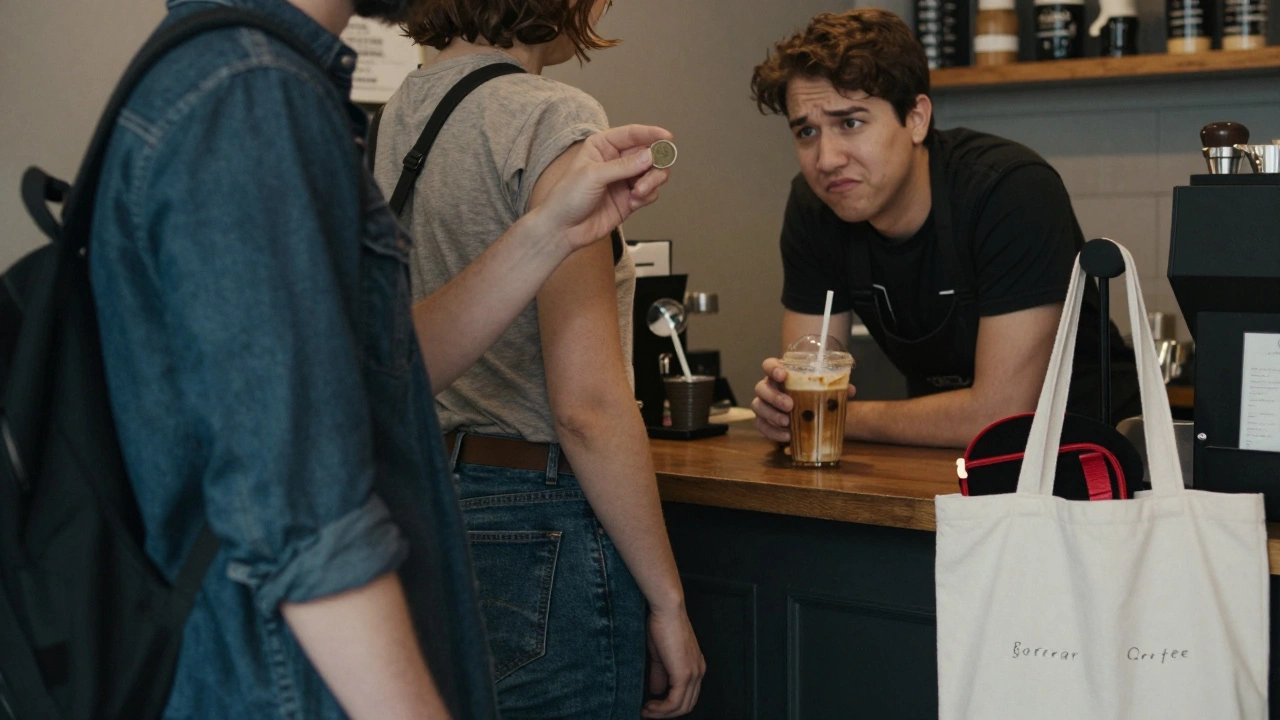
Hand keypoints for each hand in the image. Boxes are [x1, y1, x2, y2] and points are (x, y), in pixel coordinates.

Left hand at [526, 124, 672, 253]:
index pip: (633, 134)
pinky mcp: (630, 199)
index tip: (667, 138)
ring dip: (652, 181)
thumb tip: (650, 155)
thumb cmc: (567, 198)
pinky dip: (647, 196)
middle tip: (652, 172)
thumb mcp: (593, 175)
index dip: (652, 134)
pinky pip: (651, 192)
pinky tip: (633, 202)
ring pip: (654, 173)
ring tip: (638, 192)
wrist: (562, 230)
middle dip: (654, 163)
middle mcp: (616, 160)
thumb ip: (624, 166)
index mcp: (603, 146)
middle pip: (649, 153)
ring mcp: (625, 180)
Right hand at [643, 605, 704, 717]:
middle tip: (647, 712)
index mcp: (695, 667)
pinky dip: (661, 709)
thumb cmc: (662, 625)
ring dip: (661, 714)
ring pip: (681, 707)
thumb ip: (660, 674)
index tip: (651, 707)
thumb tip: (656, 691)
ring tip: (645, 712)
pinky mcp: (684, 674)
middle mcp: (698, 672)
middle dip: (665, 714)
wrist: (667, 610)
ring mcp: (693, 674)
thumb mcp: (659, 655)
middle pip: (686, 705)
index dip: (669, 706)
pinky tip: (649, 707)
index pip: (687, 696)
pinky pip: (675, 702)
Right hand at [752, 357, 856, 442]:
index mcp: (780, 375)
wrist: (806, 413)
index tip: (783, 375)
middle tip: (790, 405)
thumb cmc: (812, 395)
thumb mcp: (824, 390)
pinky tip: (787, 437)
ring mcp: (763, 405)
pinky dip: (772, 432)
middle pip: (761, 388)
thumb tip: (850, 390)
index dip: (772, 368)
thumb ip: (835, 387)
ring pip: (758, 407)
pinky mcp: (763, 422)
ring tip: (787, 423)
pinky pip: (761, 426)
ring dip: (772, 415)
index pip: (768, 365)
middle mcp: (768, 387)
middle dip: (774, 397)